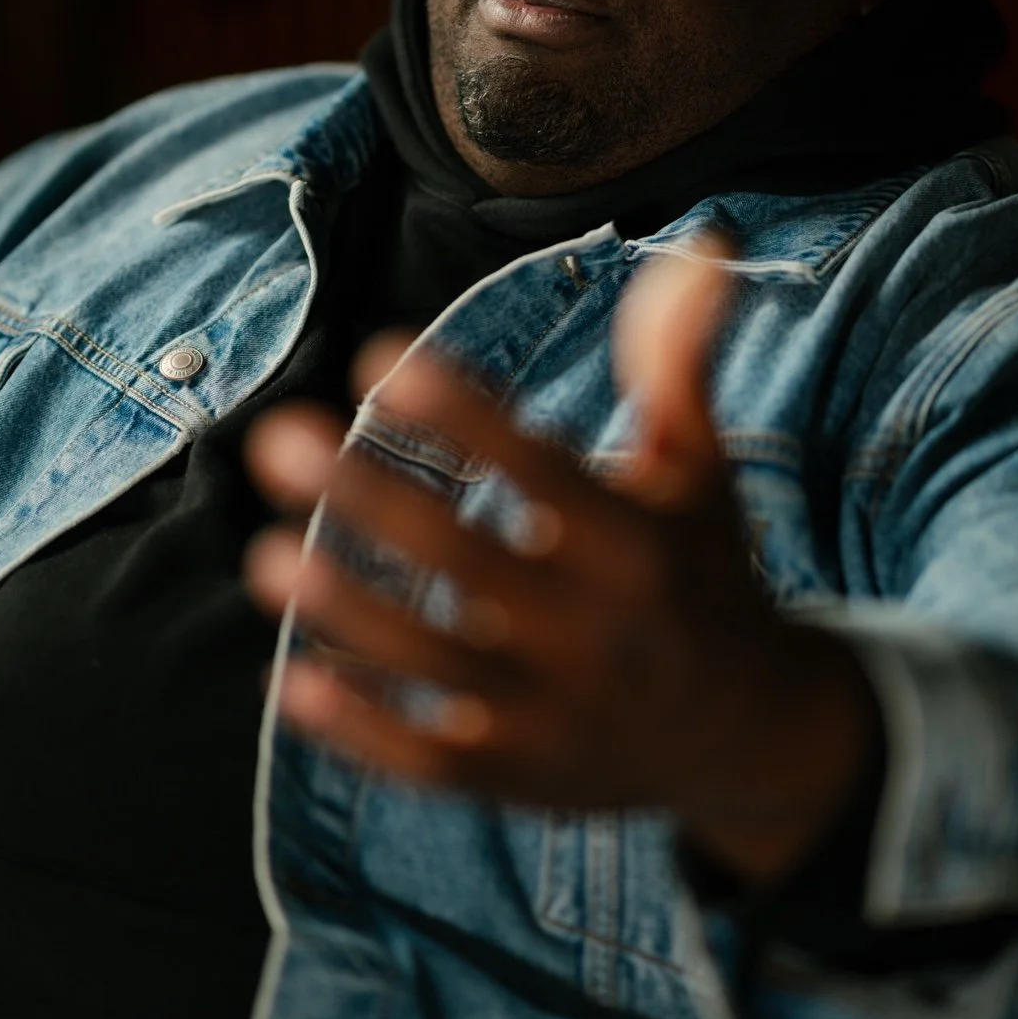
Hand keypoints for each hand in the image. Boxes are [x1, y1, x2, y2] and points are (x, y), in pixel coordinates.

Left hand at [243, 247, 877, 883]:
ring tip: (266, 554)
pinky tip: (297, 680)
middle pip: (469, 563)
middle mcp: (601, 631)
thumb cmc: (702, 570)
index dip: (463, 417)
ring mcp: (560, 713)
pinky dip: (367, 729)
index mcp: (642, 544)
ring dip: (350, 610)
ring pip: (438, 664)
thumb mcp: (699, 469)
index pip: (544, 474)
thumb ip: (677, 362)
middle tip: (275, 435)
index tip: (378, 360)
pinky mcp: (523, 776)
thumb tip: (702, 241)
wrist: (751, 732)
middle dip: (371, 497)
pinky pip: (434, 760)